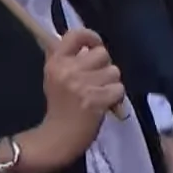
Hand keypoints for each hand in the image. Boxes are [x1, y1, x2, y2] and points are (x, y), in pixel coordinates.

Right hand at [35, 29, 125, 165]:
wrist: (57, 138)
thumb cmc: (58, 107)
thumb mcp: (53, 77)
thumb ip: (65, 58)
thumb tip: (85, 42)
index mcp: (56, 62)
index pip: (75, 34)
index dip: (91, 37)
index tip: (94, 46)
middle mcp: (68, 70)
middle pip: (102, 54)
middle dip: (104, 67)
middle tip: (97, 81)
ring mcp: (82, 85)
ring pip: (114, 71)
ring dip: (111, 83)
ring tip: (100, 94)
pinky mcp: (96, 100)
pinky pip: (118, 89)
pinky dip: (116, 98)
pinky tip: (105, 104)